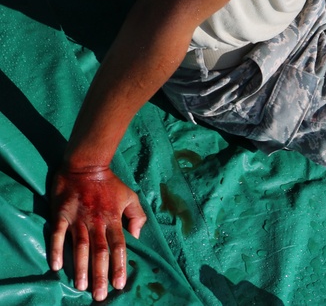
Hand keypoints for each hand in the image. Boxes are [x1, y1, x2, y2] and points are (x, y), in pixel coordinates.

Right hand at [49, 165, 146, 301]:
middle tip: (100, 295)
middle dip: (101, 274)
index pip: (119, 247)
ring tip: (81, 286)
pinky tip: (56, 266)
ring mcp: (78, 218)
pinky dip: (56, 249)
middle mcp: (97, 222)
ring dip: (81, 267)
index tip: (119, 284)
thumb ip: (137, 216)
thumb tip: (137, 236)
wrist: (86, 165)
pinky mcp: (61, 214)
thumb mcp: (130, 196)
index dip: (119, 266)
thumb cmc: (110, 183)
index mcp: (114, 219)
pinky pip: (57, 234)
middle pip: (100, 252)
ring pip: (80, 247)